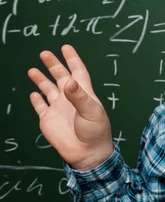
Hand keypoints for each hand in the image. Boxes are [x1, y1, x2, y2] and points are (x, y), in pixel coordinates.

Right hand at [28, 45, 113, 170]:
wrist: (87, 154)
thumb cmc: (95, 132)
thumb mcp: (91, 112)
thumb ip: (79, 96)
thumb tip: (68, 81)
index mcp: (83, 94)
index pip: (78, 72)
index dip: (73, 59)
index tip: (66, 47)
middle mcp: (70, 99)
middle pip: (61, 77)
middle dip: (53, 65)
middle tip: (44, 53)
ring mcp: (58, 109)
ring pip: (48, 89)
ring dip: (41, 80)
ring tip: (33, 70)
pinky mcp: (48, 120)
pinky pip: (40, 107)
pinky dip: (36, 100)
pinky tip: (34, 93)